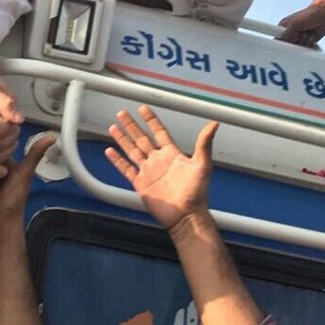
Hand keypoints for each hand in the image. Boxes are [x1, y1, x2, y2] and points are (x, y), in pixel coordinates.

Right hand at [105, 106, 218, 230]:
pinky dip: (117, 160)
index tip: (143, 108)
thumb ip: (204, 143)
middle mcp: (158, 161)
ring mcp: (148, 172)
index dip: (151, 120)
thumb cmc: (197, 192)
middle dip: (131, 126)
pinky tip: (110, 151)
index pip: (159, 132)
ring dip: (122, 139)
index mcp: (171, 154)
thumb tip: (214, 123)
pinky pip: (126, 169)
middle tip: (122, 113)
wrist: (186, 215)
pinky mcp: (140, 184)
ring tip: (113, 127)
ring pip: (132, 151)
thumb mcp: (202, 164)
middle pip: (141, 138)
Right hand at [278, 1, 324, 46]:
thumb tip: (280, 43)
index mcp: (284, 28)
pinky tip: (313, 37)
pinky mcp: (308, 41)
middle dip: (297, 43)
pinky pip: (307, 49)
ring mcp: (300, 38)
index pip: (278, 40)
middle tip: (302, 35)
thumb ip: (287, 35)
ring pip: (299, 49)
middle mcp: (291, 34)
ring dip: (306, 43)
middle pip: (289, 47)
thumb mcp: (296, 24)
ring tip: (309, 34)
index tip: (289, 43)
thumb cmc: (311, 13)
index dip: (282, 45)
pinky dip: (311, 45)